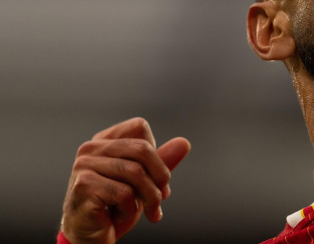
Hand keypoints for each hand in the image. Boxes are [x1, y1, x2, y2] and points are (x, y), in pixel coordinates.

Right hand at [60, 117, 190, 243]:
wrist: (90, 237)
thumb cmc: (115, 206)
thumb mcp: (145, 181)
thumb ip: (162, 161)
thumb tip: (184, 143)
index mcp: (104, 141)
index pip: (139, 127)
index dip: (155, 153)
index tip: (157, 178)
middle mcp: (91, 148)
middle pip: (142, 148)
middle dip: (160, 177)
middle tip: (162, 198)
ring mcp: (84, 166)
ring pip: (136, 172)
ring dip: (150, 198)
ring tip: (149, 211)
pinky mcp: (84, 186)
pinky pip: (124, 193)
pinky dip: (130, 208)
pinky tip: (120, 215)